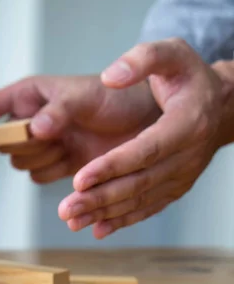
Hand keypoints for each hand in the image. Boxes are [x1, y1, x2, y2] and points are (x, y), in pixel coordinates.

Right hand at [0, 74, 159, 183]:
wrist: (146, 123)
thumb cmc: (115, 98)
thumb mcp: (85, 96)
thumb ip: (58, 110)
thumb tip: (34, 129)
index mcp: (28, 96)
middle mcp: (30, 120)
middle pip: (3, 144)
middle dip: (26, 144)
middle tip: (54, 135)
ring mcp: (43, 144)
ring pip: (21, 164)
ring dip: (43, 160)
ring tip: (71, 145)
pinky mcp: (57, 165)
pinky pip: (40, 177)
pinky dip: (54, 175)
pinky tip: (74, 162)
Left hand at [59, 38, 233, 237]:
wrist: (222, 106)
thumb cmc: (189, 77)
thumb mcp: (172, 54)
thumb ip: (142, 59)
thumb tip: (109, 77)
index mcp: (186, 123)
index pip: (146, 150)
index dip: (112, 166)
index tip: (79, 178)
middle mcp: (187, 155)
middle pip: (140, 183)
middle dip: (100, 197)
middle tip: (66, 208)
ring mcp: (182, 175)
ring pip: (141, 200)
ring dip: (105, 213)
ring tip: (72, 220)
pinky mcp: (175, 187)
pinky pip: (149, 207)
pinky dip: (122, 220)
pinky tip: (97, 229)